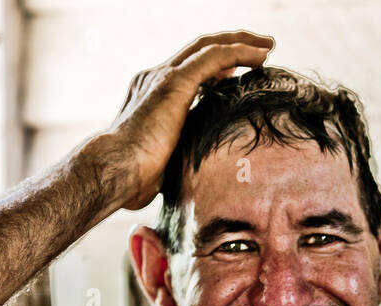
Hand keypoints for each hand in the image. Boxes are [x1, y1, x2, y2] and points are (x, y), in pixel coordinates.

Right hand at [101, 31, 273, 209]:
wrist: (113, 171)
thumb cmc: (131, 180)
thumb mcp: (160, 166)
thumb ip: (175, 162)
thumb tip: (190, 187)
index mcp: (150, 95)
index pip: (186, 71)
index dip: (214, 69)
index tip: (236, 75)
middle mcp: (155, 78)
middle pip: (199, 50)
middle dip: (231, 45)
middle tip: (260, 49)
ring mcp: (164, 77)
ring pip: (210, 47)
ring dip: (242, 43)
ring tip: (267, 47)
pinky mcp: (175, 82)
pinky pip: (215, 56)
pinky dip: (240, 52)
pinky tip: (261, 56)